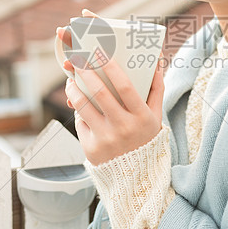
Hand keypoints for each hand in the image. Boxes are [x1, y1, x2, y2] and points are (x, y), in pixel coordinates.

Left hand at [56, 8, 164, 164]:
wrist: (135, 176)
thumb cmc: (145, 138)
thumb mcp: (156, 116)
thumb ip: (156, 88)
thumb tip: (156, 60)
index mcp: (141, 117)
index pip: (125, 86)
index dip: (111, 67)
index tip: (100, 52)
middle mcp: (123, 127)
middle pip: (99, 93)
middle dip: (85, 71)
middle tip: (77, 59)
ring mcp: (105, 138)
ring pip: (82, 106)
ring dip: (72, 88)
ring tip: (71, 80)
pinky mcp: (90, 148)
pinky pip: (80, 121)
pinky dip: (78, 110)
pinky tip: (79, 105)